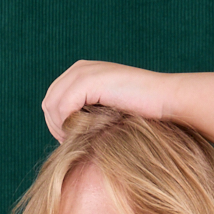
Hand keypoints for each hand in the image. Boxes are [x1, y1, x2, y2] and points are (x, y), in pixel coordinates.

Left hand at [41, 61, 171, 140]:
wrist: (165, 101)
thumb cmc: (144, 114)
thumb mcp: (110, 112)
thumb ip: (90, 115)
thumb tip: (70, 136)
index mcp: (82, 73)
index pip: (53, 99)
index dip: (56, 123)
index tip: (72, 141)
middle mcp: (80, 68)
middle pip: (49, 102)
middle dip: (56, 127)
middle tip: (72, 145)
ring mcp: (84, 72)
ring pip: (53, 105)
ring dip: (62, 127)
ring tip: (79, 141)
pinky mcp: (90, 81)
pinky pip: (64, 106)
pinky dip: (69, 124)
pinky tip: (84, 134)